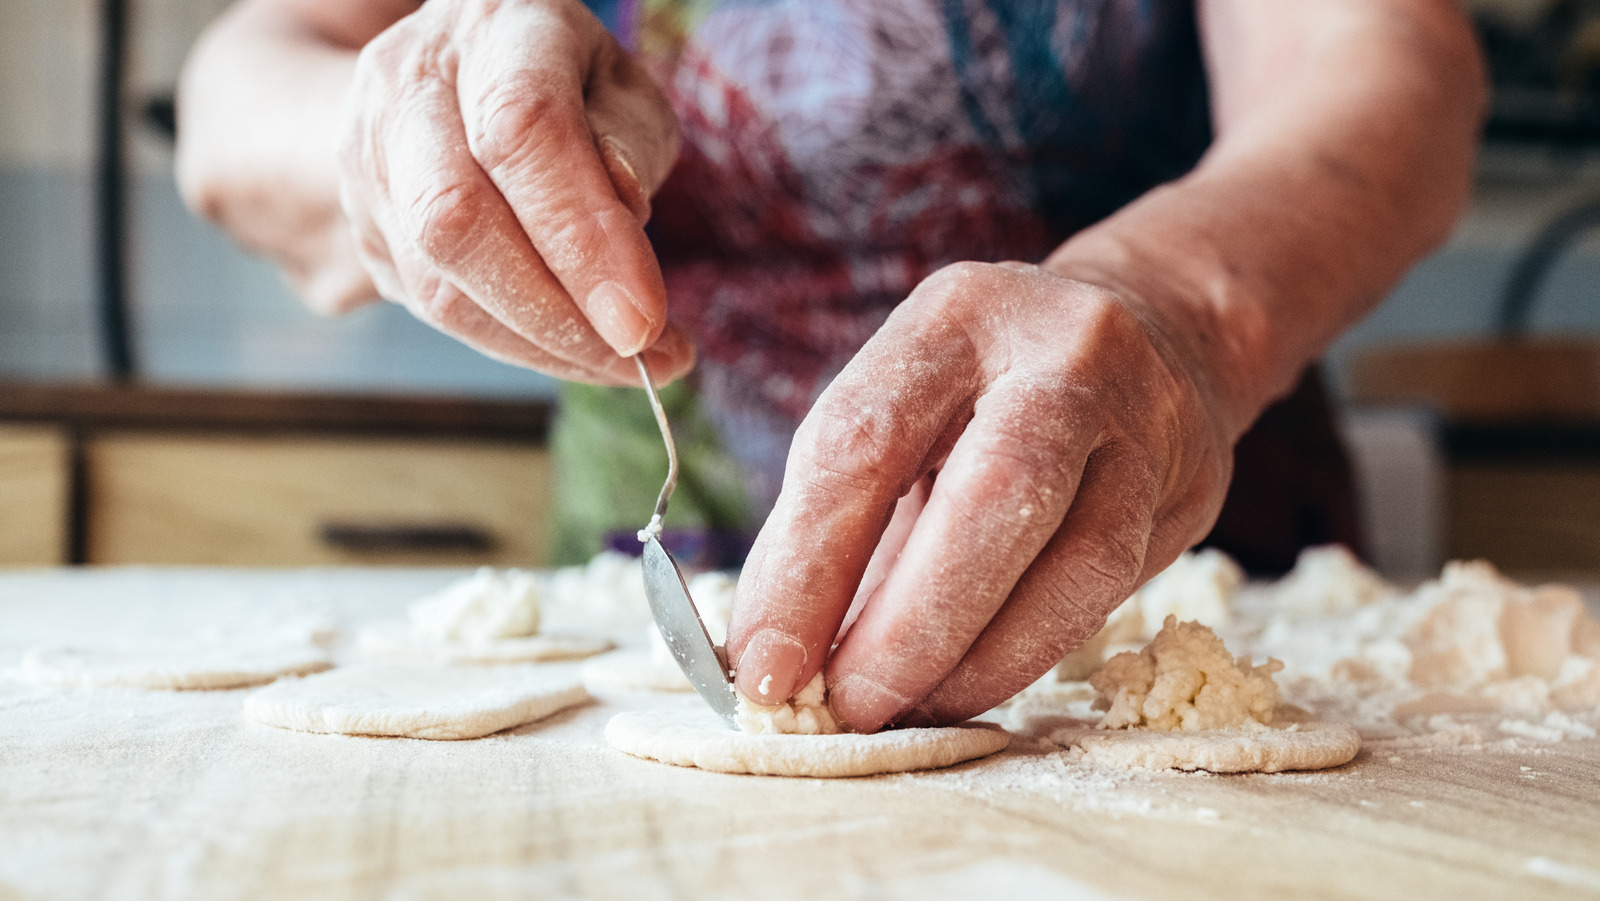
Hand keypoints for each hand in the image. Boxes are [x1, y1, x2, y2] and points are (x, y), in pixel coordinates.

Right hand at [338, 0, 692, 383]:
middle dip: (558, 314)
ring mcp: (370, 158)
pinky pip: (438, 311)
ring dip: (545, 346)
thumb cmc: (564, 83)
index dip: (582, 236)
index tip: (644, 319)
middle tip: (644, 358)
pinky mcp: (365, 228)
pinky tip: (578, 351)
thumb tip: (621, 217)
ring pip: (440, 284)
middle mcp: (409, 85)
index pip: (523, 131)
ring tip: (631, 367)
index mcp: (493, 28)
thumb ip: (628, 142)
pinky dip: (519, 347)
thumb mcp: (620, 87)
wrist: (453, 77)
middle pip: (456, 218)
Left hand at [725, 261, 1237, 731]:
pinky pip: (1109, 592)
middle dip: (908, 626)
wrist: (1158, 325)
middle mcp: (1063, 352)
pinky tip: (969, 687)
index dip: (806, 567)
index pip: (866, 440)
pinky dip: (1027, 655)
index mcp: (955, 317)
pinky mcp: (1189, 486)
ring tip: (907, 710)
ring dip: (977, 660)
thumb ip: (834, 519)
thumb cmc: (988, 386)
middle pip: (993, 495)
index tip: (762, 664)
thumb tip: (766, 651)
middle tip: (845, 705)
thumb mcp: (903, 406)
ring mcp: (1145, 417)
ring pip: (1077, 559)